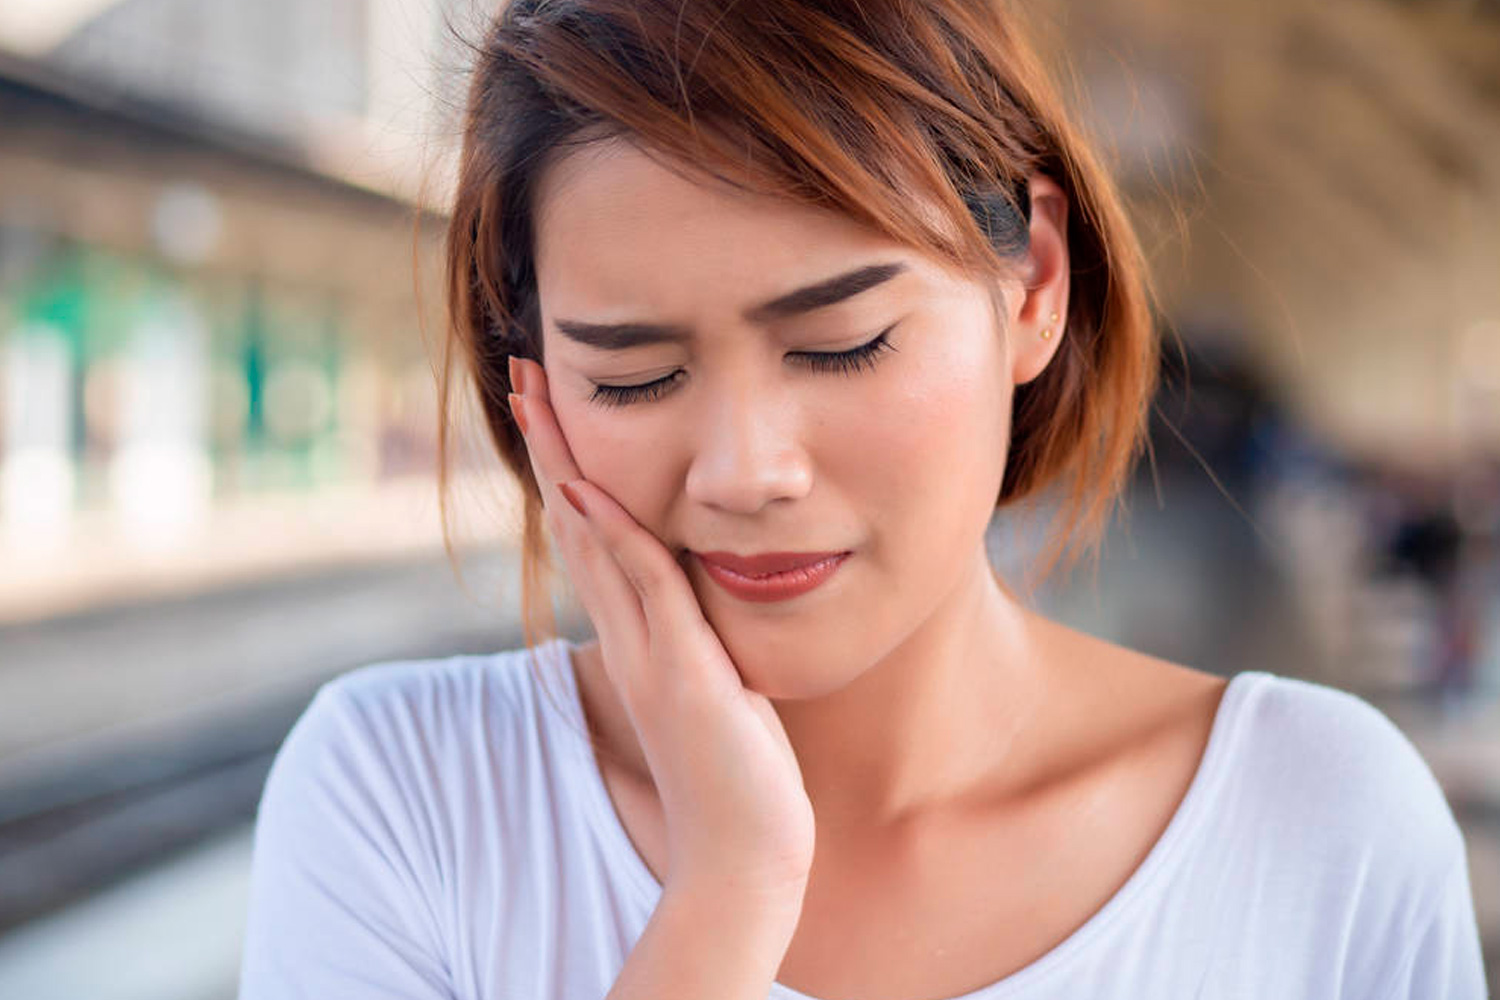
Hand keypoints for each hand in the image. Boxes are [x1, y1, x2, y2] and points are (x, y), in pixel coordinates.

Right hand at [508, 355, 814, 904]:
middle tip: (523, 377)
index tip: (555, 409)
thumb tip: (710, 594)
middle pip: (577, 521)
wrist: (745, 854)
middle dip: (551, 445)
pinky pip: (644, 588)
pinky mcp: (680, 675)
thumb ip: (700, 640)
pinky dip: (613, 535)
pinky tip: (586, 487)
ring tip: (536, 399)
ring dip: (565, 465)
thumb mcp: (716, 686)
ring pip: (595, 540)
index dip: (571, 468)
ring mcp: (647, 653)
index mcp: (638, 635)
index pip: (594, 534)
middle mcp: (629, 636)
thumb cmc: (739, 774)